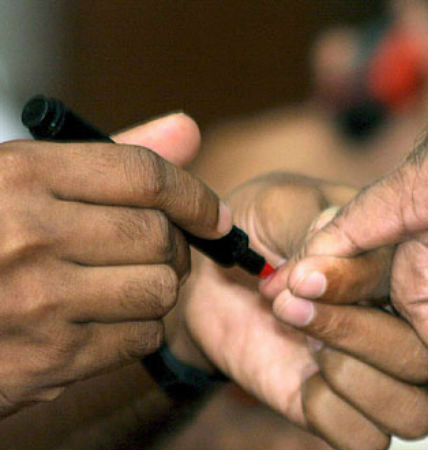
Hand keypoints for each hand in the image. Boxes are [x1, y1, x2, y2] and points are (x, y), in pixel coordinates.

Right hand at [0, 113, 229, 416]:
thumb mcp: (26, 180)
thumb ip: (112, 157)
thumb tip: (189, 130)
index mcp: (20, 175)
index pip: (144, 175)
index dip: (194, 195)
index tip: (213, 215)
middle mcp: (27, 235)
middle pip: (159, 236)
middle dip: (172, 246)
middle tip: (155, 251)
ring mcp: (36, 301)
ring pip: (159, 289)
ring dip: (156, 288)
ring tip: (124, 284)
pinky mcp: (46, 361)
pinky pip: (140, 338)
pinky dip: (137, 329)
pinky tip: (106, 320)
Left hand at [169, 173, 427, 448]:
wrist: (208, 274)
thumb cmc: (255, 230)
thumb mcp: (282, 209)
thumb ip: (319, 234)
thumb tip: (330, 277)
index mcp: (394, 270)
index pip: (420, 290)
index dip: (364, 288)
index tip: (300, 275)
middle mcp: (393, 324)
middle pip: (424, 361)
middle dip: (357, 335)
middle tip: (290, 305)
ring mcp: (365, 370)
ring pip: (412, 412)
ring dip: (353, 381)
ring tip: (301, 341)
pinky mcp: (330, 406)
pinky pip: (364, 440)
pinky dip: (331, 416)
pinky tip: (299, 378)